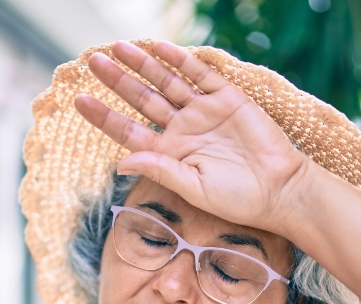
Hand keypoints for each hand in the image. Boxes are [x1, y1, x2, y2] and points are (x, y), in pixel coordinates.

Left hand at [74, 40, 314, 234]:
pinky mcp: (228, 98)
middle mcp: (182, 129)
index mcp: (169, 154)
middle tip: (93, 61)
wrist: (281, 189)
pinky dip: (181, 60)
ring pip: (166, 82)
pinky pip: (200, 74)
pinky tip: (160, 48)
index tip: (80, 99)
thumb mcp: (193, 188)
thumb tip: (121, 162)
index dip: (104, 115)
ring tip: (118, 48)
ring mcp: (204, 112)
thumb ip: (159, 169)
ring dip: (143, 65)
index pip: (128, 130)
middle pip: (142, 99)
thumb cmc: (238, 199)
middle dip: (117, 80)